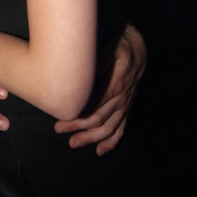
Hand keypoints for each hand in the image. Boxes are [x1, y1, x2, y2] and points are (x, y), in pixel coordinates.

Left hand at [54, 24, 145, 154]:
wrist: (138, 48)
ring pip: (108, 127)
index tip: (60, 116)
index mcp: (115, 85)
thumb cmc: (117, 45)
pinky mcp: (127, 107)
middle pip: (98, 118)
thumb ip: (95, 65)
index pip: (93, 105)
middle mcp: (121, 98)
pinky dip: (112, 141)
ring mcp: (125, 105)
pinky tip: (100, 150)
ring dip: (91, 137)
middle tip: (59, 129)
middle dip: (78, 127)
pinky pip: (121, 128)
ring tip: (74, 143)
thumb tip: (78, 79)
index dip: (76, 113)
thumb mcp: (107, 48)